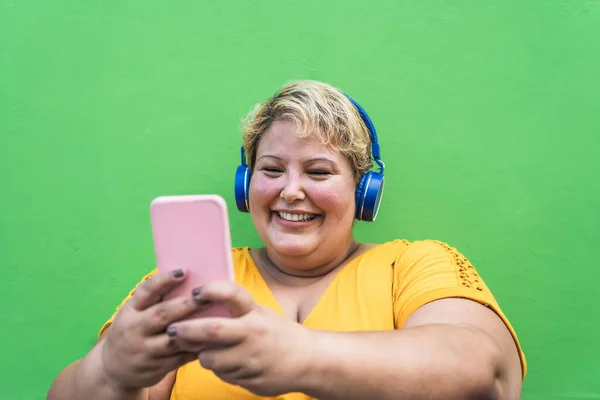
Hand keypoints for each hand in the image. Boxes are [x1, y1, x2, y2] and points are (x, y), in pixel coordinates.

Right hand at [99, 269, 203, 390]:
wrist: (113, 368)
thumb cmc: (133, 330)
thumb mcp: (134, 312)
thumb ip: (154, 299)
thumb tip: (187, 276)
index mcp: (130, 310)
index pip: (146, 291)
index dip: (164, 280)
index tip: (184, 271)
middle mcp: (135, 329)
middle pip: (162, 314)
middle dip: (186, 304)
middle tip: (207, 295)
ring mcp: (144, 350)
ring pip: (173, 339)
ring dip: (195, 329)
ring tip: (216, 318)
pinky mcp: (155, 367)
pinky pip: (180, 358)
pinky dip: (196, 349)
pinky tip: (212, 341)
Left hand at [167, 281, 314, 396]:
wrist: (307, 360)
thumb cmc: (276, 332)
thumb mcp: (259, 313)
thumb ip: (234, 310)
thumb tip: (198, 301)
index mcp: (255, 312)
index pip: (231, 294)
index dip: (210, 291)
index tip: (194, 292)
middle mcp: (253, 333)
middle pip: (211, 330)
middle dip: (186, 330)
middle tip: (171, 329)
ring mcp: (251, 358)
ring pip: (210, 358)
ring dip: (201, 355)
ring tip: (201, 349)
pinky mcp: (249, 379)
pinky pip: (222, 374)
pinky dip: (218, 369)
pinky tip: (227, 363)